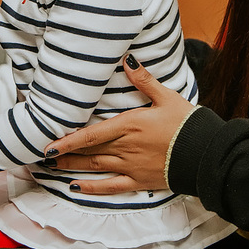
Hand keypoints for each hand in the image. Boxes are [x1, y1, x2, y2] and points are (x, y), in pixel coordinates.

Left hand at [49, 57, 196, 194]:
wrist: (205, 153)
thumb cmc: (187, 123)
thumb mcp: (166, 96)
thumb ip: (144, 80)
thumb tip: (127, 59)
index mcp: (129, 125)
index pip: (90, 134)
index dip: (67, 140)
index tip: (48, 144)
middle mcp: (125, 148)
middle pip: (88, 151)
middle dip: (65, 154)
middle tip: (43, 155)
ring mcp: (130, 167)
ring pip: (95, 167)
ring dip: (73, 168)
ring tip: (53, 168)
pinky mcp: (139, 181)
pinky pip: (111, 187)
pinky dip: (92, 188)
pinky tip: (76, 188)